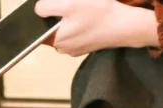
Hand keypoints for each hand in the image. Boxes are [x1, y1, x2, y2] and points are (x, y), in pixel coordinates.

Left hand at [37, 0, 158, 55]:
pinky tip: (89, 18)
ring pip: (64, 27)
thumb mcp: (68, 3)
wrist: (124, 25)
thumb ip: (46, 7)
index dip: (48, 7)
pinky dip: (79, 23)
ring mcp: (75, 48)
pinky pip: (76, 31)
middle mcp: (63, 48)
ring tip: (83, 11)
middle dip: (60, 12)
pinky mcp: (85, 46)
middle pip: (52, 24)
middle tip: (75, 5)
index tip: (60, 4)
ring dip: (70, 17)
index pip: (41, 20)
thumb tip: (38, 9)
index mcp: (55, 40)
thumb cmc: (98, 13)